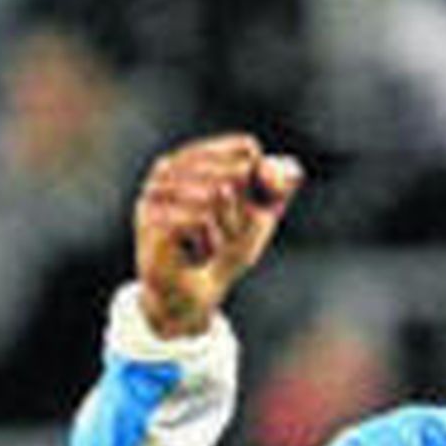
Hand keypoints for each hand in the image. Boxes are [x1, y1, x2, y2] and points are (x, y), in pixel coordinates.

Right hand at [134, 134, 303, 337]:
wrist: (190, 297)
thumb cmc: (221, 251)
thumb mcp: (258, 218)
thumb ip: (278, 190)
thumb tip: (293, 172)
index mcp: (191, 157)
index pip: (246, 148)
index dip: (259, 185)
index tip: (245, 211)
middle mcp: (167, 168)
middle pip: (235, 172)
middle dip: (243, 213)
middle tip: (225, 238)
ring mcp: (155, 192)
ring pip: (217, 194)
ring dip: (227, 231)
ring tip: (212, 247)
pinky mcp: (152, 219)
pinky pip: (201, 220)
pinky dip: (211, 245)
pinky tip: (198, 257)